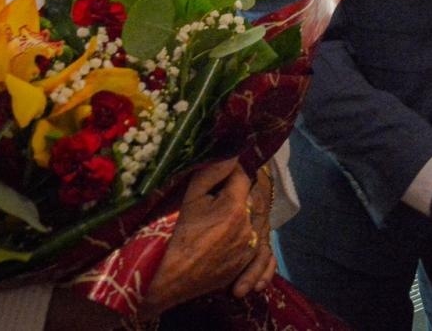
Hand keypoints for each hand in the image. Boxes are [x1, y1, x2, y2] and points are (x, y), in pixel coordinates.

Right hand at [141, 159, 260, 316]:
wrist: (169, 278)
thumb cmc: (176, 236)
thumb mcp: (190, 199)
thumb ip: (212, 173)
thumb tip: (232, 154)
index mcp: (236, 207)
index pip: (244, 176)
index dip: (233, 170)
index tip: (223, 171)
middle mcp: (249, 227)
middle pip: (253, 197)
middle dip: (242, 191)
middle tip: (224, 191)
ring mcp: (250, 248)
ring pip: (259, 220)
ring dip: (249, 213)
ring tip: (230, 212)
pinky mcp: (247, 264)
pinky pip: (262, 251)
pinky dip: (254, 239)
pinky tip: (246, 237)